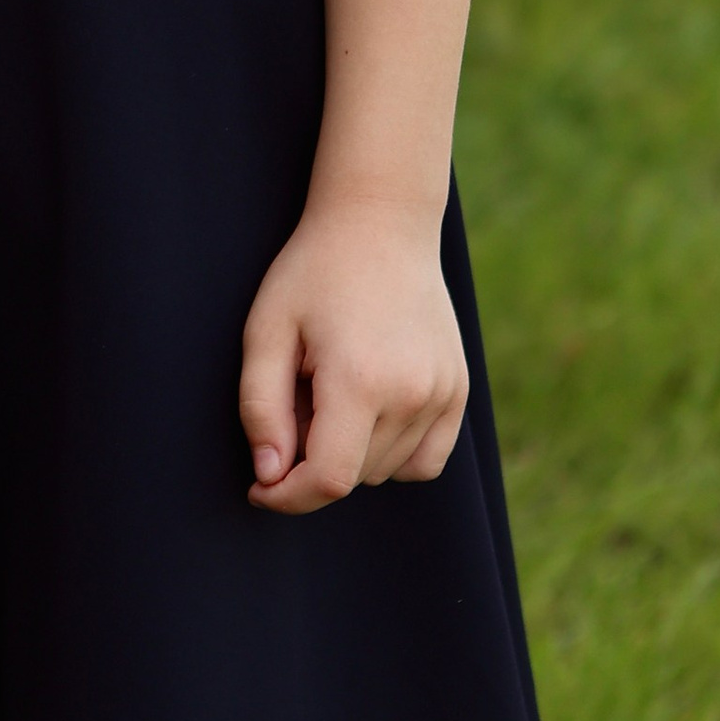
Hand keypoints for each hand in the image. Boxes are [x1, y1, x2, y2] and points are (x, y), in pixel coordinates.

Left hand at [236, 199, 468, 516]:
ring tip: (331, 389)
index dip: (287, 497)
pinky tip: (369, 413)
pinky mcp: (459, 390)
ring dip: (350, 454)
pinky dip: (394, 456)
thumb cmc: (313, 273)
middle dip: (312, 459)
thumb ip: (261, 409)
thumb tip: (270, 477)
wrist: (381, 223)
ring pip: (385, 472)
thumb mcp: (266, 331)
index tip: (259, 487)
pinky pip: (426, 462)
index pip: (328, 480)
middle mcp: (412, 394)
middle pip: (354, 476)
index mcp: (360, 380)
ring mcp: (444, 394)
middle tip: (294, 399)